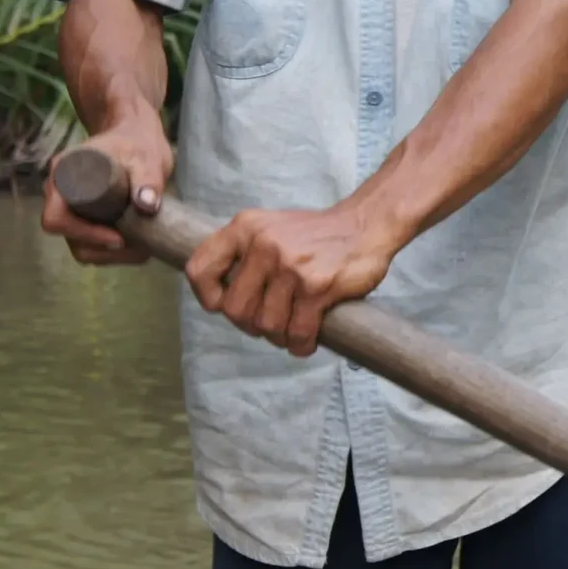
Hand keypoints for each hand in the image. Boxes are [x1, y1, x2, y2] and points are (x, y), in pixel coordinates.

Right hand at [42, 117, 173, 265]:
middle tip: (139, 250)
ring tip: (143, 250)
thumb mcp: (147, 158)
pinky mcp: (87, 216)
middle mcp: (60, 194)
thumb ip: (148, 179)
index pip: (56, 217)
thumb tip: (147, 206)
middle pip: (68, 235)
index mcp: (63, 174)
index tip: (118, 238)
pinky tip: (139, 248)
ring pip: (80, 244)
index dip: (82, 233)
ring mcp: (72, 206)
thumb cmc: (137, 141)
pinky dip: (112, 251)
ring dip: (109, 255)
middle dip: (102, 249)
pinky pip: (91, 242)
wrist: (137, 135)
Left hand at [184, 201, 402, 356]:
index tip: (224, 305)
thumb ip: (244, 253)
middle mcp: (264, 245)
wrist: (367, 224)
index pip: (200, 269)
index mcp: (246, 228)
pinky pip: (297, 331)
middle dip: (250, 325)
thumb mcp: (270, 227)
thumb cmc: (317, 234)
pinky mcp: (317, 287)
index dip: (208, 297)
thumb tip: (222, 298)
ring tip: (291, 332)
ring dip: (278, 337)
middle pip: (234, 309)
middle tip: (269, 323)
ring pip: (266, 324)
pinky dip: (301, 344)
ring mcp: (291, 266)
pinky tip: (306, 341)